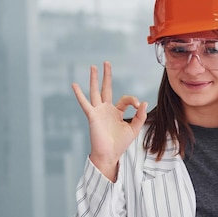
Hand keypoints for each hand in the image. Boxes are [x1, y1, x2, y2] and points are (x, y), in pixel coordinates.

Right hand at [72, 61, 147, 180]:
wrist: (109, 154)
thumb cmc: (120, 143)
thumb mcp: (134, 129)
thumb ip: (140, 116)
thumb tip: (143, 102)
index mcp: (117, 112)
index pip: (125, 99)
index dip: (133, 100)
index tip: (138, 105)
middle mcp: (107, 109)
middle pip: (106, 88)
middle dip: (107, 76)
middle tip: (106, 62)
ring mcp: (98, 111)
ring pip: (95, 91)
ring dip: (94, 79)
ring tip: (93, 67)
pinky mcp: (92, 115)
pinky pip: (85, 103)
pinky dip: (79, 94)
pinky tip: (74, 84)